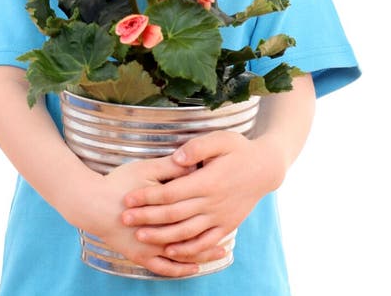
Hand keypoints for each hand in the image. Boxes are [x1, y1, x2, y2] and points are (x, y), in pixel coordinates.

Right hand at [80, 156, 221, 277]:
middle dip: (212, 235)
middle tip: (230, 235)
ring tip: (219, 252)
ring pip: (182, 256)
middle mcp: (159, 233)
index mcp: (164, 210)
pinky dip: (179, 269)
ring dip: (201, 255)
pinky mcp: (139, 256)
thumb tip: (195, 165)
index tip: (229, 207)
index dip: (212, 211)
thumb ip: (171, 168)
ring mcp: (149, 248)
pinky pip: (163, 268)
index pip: (194, 212)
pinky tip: (191, 268)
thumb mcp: (146, 169)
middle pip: (192, 236)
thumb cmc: (119, 183)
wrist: (90, 204)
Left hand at [121, 130, 272, 259]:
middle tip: (124, 218)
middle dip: (147, 218)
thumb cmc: (240, 150)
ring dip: (162, 236)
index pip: (171, 192)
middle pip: (174, 214)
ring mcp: (220, 217)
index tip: (128, 197)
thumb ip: (197, 148)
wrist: (266, 169)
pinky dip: (187, 249)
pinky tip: (171, 250)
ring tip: (140, 236)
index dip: (148, 196)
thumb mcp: (221, 139)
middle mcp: (213, 202)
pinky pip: (204, 242)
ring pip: (186, 232)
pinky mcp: (227, 226)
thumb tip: (176, 159)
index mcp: (208, 181)